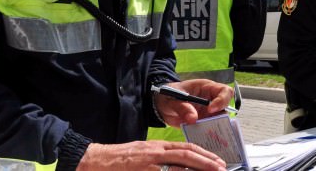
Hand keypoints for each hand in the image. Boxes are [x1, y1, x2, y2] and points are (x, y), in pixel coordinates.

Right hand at [77, 141, 226, 169]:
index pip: (185, 147)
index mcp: (156, 146)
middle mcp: (155, 153)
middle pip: (186, 155)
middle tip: (221, 168)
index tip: (216, 161)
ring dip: (196, 170)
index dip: (203, 154)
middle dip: (206, 162)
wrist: (95, 160)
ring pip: (178, 167)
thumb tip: (177, 166)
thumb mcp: (142, 153)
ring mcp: (148, 164)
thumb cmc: (119, 159)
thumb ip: (160, 157)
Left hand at [155, 79, 233, 127]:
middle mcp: (211, 100)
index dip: (222, 100)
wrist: (161, 105)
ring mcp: (208, 113)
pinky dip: (208, 134)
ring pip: (220, 121)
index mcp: (206, 88)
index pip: (224, 91)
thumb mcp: (172, 99)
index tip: (211, 109)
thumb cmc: (168, 95)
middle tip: (210, 123)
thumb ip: (182, 107)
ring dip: (215, 127)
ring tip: (206, 133)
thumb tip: (193, 118)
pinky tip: (201, 138)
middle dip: (221, 116)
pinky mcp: (204, 123)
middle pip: (226, 107)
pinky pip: (210, 129)